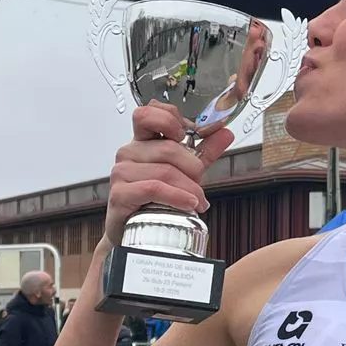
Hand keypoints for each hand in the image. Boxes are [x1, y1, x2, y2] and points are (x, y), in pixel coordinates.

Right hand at [101, 103, 235, 251]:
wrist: (134, 233)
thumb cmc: (156, 200)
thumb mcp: (184, 172)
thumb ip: (203, 152)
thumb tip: (226, 133)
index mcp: (142, 142)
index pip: (149, 112)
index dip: (170, 118)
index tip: (186, 135)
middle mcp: (129, 153)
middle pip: (169, 148)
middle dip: (193, 167)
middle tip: (200, 184)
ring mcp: (121, 172)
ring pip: (165, 171)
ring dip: (189, 188)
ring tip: (197, 202)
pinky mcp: (120, 193)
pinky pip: (153, 188)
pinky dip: (176, 196)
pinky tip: (188, 204)